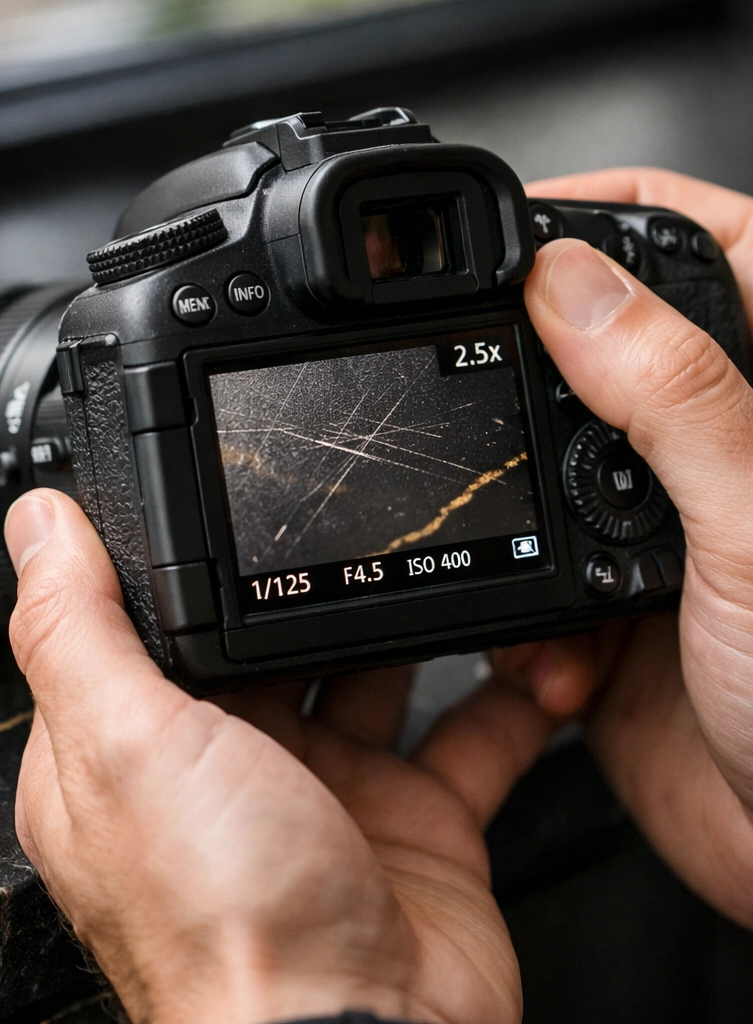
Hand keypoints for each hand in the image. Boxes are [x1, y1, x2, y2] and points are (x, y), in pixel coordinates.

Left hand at [4, 490, 577, 1023]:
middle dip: (292, 579)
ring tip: (435, 544)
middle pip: (250, 640)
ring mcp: (315, 796)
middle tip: (336, 500)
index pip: (127, 627)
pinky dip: (506, 685)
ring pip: (360, 672)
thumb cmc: (223, 926)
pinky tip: (530, 642)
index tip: (199, 483)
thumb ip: (76, 628)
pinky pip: (464, 730)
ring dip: (401, 616)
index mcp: (119, 755)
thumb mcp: (123, 744)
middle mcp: (212, 774)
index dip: (158, 561)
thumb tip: (38, 525)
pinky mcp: (410, 824)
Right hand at [505, 168, 752, 925]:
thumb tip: (568, 283)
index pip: (701, 253)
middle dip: (516, 390)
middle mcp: (710, 465)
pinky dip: (515, 632)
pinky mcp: (603, 624)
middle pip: (588, 362)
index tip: (519, 220)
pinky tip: (557, 667)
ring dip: (506, 535)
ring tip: (544, 585)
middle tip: (460, 398)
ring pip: (529, 482)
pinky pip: (516, 592)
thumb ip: (673, 395)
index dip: (613, 216)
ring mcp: (654, 545)